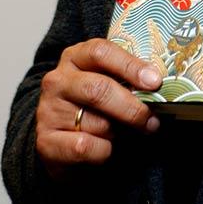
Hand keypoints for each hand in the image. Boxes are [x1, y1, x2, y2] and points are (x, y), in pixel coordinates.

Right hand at [35, 38, 161, 176]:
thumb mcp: (107, 84)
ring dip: (118, 133)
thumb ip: (126, 79)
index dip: (130, 66)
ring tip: (120, 133)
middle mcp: (58, 80)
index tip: (155, 82)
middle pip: (99, 89)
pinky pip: (85, 147)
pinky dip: (104, 151)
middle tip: (152, 120)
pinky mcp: (45, 141)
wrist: (60, 142)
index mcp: (75, 57)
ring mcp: (48, 110)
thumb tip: (157, 85)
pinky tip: (105, 148)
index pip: (101, 52)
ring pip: (97, 122)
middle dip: (131, 107)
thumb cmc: (94, 107)